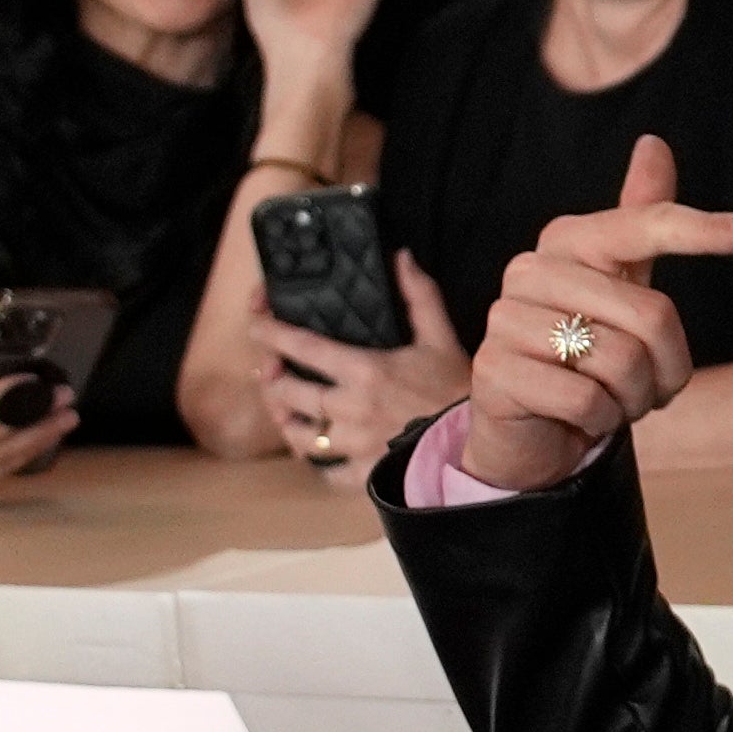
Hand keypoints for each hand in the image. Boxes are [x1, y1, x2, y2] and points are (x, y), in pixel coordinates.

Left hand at [257, 253, 475, 469]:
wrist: (478, 448)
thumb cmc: (458, 392)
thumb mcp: (441, 338)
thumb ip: (419, 296)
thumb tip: (401, 257)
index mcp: (364, 370)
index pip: (301, 347)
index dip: (270, 332)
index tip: (254, 323)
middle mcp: (349, 408)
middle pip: (288, 393)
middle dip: (270, 379)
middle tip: (267, 370)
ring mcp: (352, 445)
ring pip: (299, 435)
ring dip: (284, 421)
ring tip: (282, 411)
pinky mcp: (361, 474)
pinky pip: (326, 472)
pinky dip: (317, 462)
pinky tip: (315, 452)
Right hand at [447, 135, 732, 489]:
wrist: (524, 427)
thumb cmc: (583, 353)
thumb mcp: (620, 285)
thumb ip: (640, 219)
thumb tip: (653, 142)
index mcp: (566, 239)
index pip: (646, 225)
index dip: (706, 229)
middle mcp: (530, 270)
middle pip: (651, 315)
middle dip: (664, 369)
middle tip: (644, 388)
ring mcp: (505, 319)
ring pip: (621, 363)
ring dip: (632, 401)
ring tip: (610, 402)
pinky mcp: (495, 372)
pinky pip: (587, 400)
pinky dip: (599, 422)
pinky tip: (579, 418)